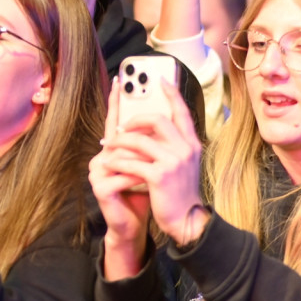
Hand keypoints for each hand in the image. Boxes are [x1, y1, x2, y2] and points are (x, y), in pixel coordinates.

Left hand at [100, 78, 203, 245]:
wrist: (187, 221)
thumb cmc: (180, 192)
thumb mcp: (184, 164)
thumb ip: (173, 145)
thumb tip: (150, 128)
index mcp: (192, 144)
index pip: (182, 112)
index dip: (171, 93)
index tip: (161, 79)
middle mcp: (185, 149)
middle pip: (156, 119)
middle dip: (134, 120)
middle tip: (122, 127)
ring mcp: (173, 162)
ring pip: (138, 139)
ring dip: (119, 142)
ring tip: (109, 145)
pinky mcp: (159, 175)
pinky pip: (131, 161)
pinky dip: (117, 161)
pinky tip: (110, 163)